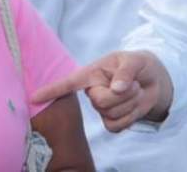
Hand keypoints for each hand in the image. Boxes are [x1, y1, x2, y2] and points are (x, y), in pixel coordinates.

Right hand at [31, 50, 172, 132]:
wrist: (153, 81)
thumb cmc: (139, 65)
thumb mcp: (136, 60)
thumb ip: (126, 71)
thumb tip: (116, 88)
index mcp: (92, 74)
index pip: (69, 83)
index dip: (51, 91)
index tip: (33, 98)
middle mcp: (92, 91)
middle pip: (101, 101)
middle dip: (123, 94)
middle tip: (134, 84)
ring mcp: (100, 108)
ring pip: (111, 113)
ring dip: (131, 102)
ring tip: (135, 91)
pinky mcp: (110, 121)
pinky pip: (116, 126)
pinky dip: (131, 116)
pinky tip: (134, 105)